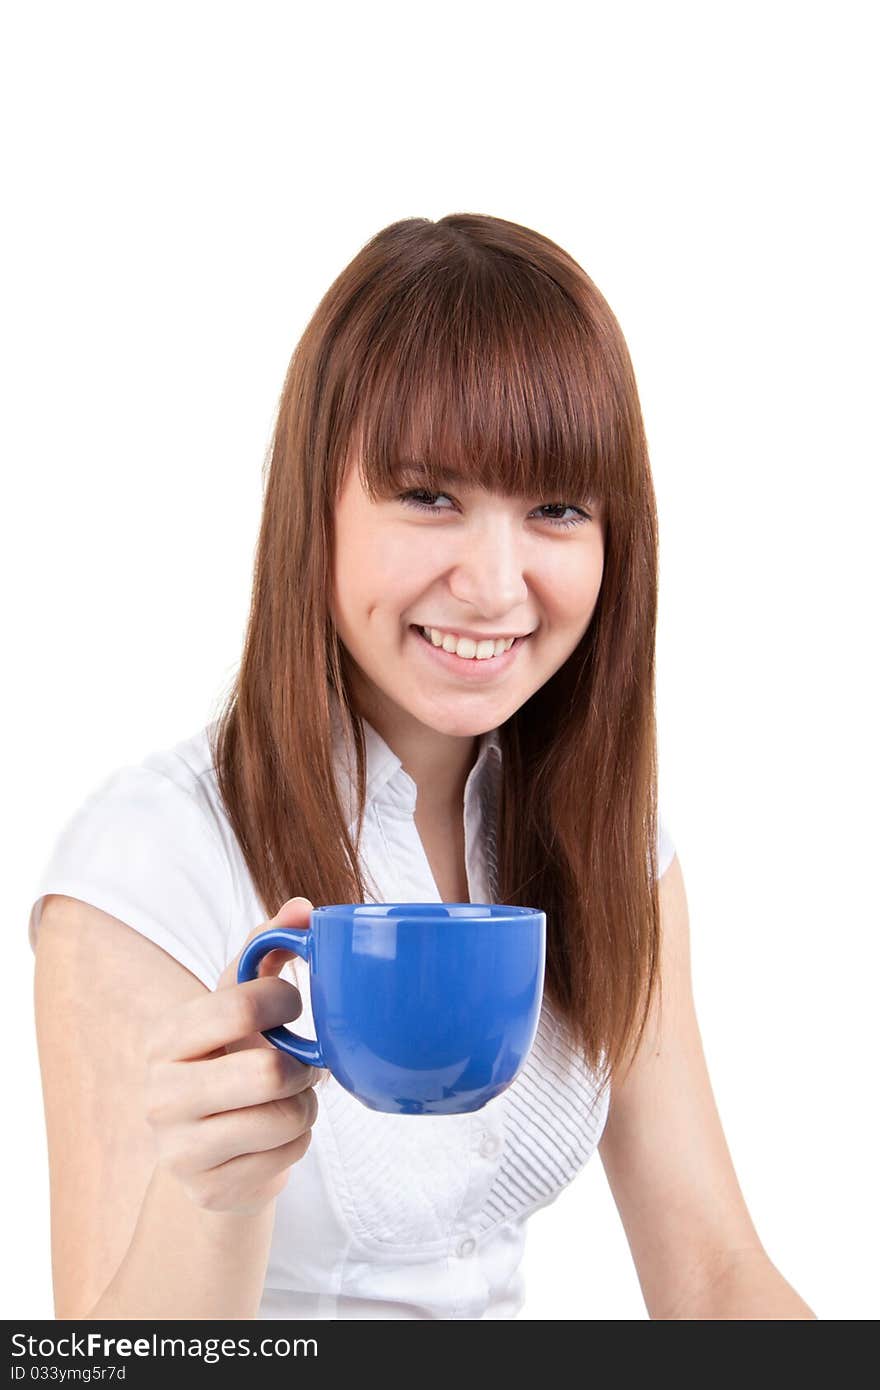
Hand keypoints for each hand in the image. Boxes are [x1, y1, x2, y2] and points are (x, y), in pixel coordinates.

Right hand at [144, 896, 322, 1213]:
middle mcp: (160, 1096)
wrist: (208, 1150)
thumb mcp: (237, 1004)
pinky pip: (290, 1157)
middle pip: (268, 1073)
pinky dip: (299, 1141)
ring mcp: (180, 1152)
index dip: (285, 1001)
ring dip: (305, 1105)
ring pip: (287, 1118)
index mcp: (165, 1039)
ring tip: (289, 1098)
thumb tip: (302, 906)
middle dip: (302, 1067)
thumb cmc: (229, 1058)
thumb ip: (266, 950)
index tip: (292, 1005)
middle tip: (301, 1063)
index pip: (241, 1006)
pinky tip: (277, 1134)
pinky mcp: (211, 1191)